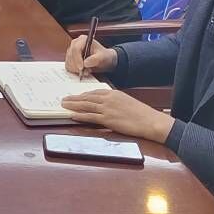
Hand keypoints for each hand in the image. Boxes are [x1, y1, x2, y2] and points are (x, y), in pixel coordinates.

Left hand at [60, 89, 174, 143]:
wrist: (150, 121)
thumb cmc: (141, 113)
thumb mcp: (127, 102)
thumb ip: (115, 101)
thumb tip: (106, 105)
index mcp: (114, 93)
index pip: (94, 92)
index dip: (83, 94)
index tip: (76, 96)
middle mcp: (109, 99)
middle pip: (87, 98)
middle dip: (74, 98)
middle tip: (64, 99)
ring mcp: (107, 109)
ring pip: (86, 106)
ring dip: (73, 105)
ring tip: (64, 105)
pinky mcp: (108, 119)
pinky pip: (90, 117)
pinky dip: (80, 116)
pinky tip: (72, 115)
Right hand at [65, 36, 118, 76]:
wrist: (103, 59)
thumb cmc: (103, 56)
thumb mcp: (102, 57)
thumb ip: (95, 59)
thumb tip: (85, 63)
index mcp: (83, 40)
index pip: (76, 48)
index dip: (77, 58)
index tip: (81, 67)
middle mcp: (75, 43)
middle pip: (70, 55)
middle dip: (76, 65)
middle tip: (84, 72)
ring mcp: (71, 50)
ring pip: (68, 61)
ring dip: (75, 68)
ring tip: (86, 71)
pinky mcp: (70, 58)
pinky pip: (68, 65)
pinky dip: (73, 70)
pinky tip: (81, 71)